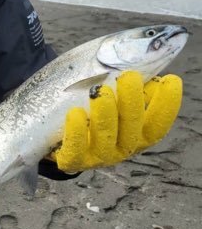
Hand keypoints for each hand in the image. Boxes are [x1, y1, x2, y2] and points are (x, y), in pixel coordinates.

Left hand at [50, 71, 181, 172]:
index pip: (157, 125)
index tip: (171, 80)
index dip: (166, 105)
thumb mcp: (113, 99)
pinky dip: (76, 132)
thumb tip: (146, 69)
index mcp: (135, 135)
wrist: (58, 138)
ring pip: (105, 139)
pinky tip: (74, 112)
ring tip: (100, 91)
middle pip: (132, 129)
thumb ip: (130, 89)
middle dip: (132, 102)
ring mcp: (97, 157)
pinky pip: (75, 150)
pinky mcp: (72, 160)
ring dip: (105, 114)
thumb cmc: (91, 112)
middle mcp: (120, 148)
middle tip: (129, 76)